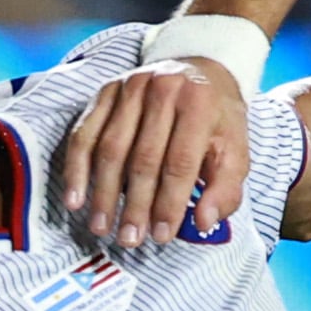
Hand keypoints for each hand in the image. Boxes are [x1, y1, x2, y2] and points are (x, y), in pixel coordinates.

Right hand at [60, 53, 253, 251]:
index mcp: (200, 104)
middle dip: (135, 204)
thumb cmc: (217, 119)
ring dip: (104, 192)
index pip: (180, 162)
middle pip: (143, 157)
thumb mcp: (235, 149)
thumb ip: (226, 188)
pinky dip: (77, 168)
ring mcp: (130, 87)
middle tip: (129, 239)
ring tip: (102, 226)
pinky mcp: (106, 91)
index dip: (170, 202)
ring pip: (110, 148)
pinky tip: (75, 198)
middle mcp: (163, 89)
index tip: (161, 235)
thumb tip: (204, 223)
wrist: (199, 71)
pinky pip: (84, 134)